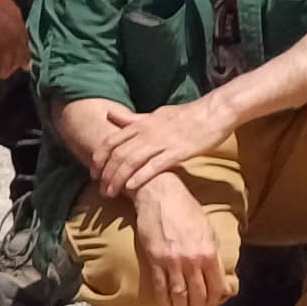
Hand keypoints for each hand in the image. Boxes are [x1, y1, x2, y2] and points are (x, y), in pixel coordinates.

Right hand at [0, 0, 30, 81]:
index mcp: (15, 15)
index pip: (23, 36)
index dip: (21, 48)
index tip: (22, 56)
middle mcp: (14, 30)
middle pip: (18, 52)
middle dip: (14, 62)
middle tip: (10, 70)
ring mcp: (5, 42)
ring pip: (8, 62)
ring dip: (3, 71)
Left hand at [92, 96, 232, 197]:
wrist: (213, 113)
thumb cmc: (185, 115)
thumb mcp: (155, 114)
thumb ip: (132, 119)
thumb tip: (110, 115)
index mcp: (141, 123)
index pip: (111, 140)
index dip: (99, 157)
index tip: (93, 172)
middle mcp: (147, 132)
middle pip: (118, 153)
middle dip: (106, 173)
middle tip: (100, 189)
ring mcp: (162, 141)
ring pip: (131, 160)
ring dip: (118, 178)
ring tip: (111, 193)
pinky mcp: (177, 152)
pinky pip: (154, 165)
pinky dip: (140, 176)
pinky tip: (131, 187)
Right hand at [127, 172, 231, 305]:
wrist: (160, 195)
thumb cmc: (186, 208)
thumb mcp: (208, 229)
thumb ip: (213, 252)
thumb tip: (218, 270)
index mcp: (209, 253)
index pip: (216, 287)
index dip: (214, 300)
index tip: (211, 304)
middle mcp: (192, 260)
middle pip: (198, 294)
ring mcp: (172, 261)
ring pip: (179, 294)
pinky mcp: (155, 259)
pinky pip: (160, 286)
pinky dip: (163, 298)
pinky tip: (165, 304)